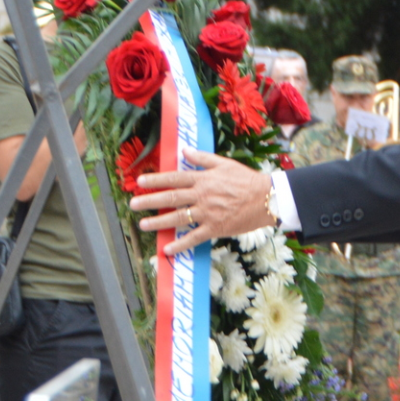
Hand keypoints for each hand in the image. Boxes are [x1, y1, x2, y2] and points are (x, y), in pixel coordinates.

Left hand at [132, 152, 277, 255]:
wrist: (266, 199)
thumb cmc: (247, 180)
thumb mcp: (225, 163)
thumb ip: (202, 158)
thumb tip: (185, 152)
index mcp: (203, 179)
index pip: (174, 178)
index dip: (156, 180)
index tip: (140, 181)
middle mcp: (202, 196)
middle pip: (171, 198)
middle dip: (150, 201)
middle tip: (133, 204)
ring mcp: (207, 213)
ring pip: (178, 218)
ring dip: (159, 222)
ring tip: (143, 224)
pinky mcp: (215, 228)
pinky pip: (194, 238)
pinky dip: (180, 244)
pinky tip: (167, 249)